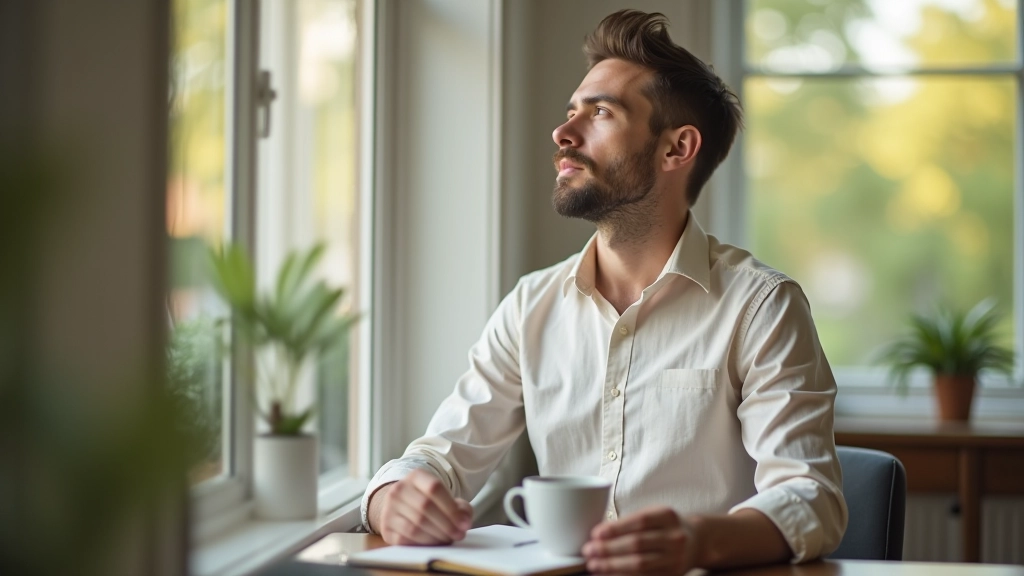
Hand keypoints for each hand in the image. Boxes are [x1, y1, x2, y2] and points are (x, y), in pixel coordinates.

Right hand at [368, 469, 473, 544]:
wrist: (401, 507)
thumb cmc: (429, 503)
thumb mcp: (444, 497)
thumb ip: (460, 508)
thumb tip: (464, 521)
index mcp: (416, 476)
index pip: (434, 488)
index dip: (451, 508)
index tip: (464, 523)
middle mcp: (399, 489)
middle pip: (425, 506)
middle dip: (446, 524)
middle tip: (459, 534)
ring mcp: (389, 508)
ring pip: (416, 524)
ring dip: (437, 536)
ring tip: (449, 539)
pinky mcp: (386, 527)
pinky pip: (407, 538)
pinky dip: (424, 543)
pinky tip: (435, 543)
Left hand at [582, 507, 698, 574]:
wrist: (695, 541)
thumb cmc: (664, 526)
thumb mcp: (653, 515)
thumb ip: (629, 522)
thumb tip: (597, 535)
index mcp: (667, 516)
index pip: (640, 521)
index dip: (616, 528)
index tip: (595, 534)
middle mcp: (675, 537)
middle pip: (637, 545)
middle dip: (608, 549)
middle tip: (589, 551)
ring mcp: (676, 558)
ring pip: (640, 564)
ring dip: (612, 566)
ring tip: (594, 564)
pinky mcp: (672, 575)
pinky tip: (609, 574)